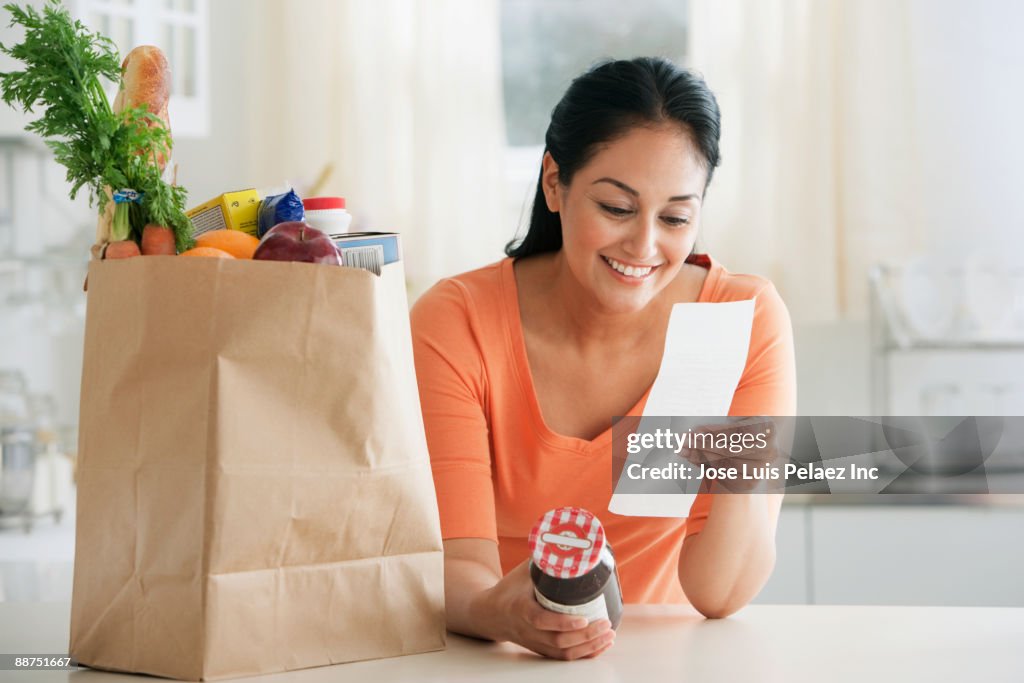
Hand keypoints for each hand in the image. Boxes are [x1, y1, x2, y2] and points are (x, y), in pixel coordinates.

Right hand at [477, 560, 615, 659]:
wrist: (490, 613)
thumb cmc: (510, 589)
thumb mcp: (524, 572)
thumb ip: (546, 560)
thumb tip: (572, 544)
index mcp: (520, 608)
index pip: (540, 619)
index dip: (563, 622)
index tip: (584, 619)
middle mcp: (527, 630)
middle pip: (558, 641)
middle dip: (586, 636)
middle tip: (606, 624)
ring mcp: (534, 643)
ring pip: (563, 653)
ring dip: (589, 646)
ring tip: (609, 634)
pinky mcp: (541, 649)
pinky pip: (563, 657)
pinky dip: (584, 654)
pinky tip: (599, 645)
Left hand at [679, 416, 787, 492]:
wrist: (750, 455)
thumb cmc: (737, 434)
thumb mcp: (730, 424)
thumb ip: (714, 428)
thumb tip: (689, 434)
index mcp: (767, 428)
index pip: (739, 431)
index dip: (715, 432)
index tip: (694, 432)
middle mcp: (769, 450)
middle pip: (730, 449)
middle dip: (703, 445)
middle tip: (683, 441)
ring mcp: (761, 469)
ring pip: (725, 463)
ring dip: (701, 456)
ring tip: (684, 450)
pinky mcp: (749, 483)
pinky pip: (724, 475)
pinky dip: (705, 467)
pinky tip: (692, 459)